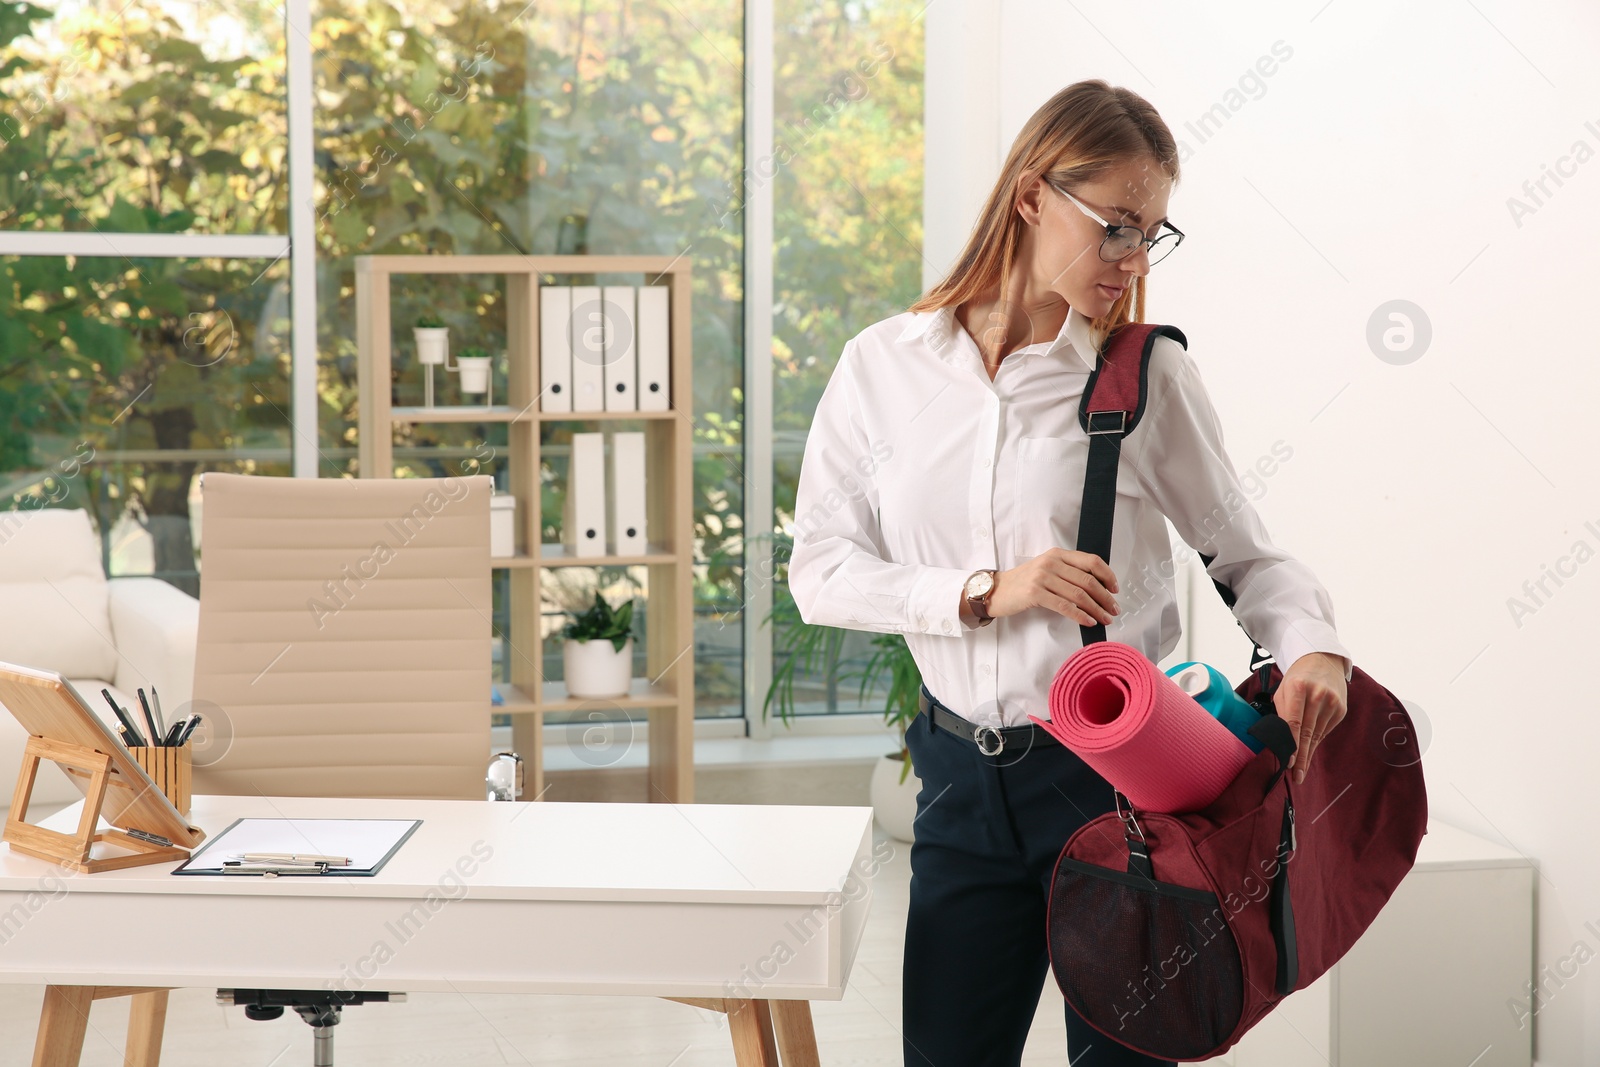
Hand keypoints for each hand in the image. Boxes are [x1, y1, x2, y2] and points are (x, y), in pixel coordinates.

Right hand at [988, 548, 1119, 625]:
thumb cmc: (1024, 583)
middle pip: (1088, 580)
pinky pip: (1064, 606)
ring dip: (1096, 609)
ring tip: (1105, 619)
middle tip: (1114, 609)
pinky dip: (1080, 616)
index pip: (1091, 561)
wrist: (997, 591)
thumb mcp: (1047, 570)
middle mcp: (1051, 563)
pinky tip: (1088, 621)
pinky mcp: (1035, 593)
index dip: (1107, 575)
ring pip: (1079, 595)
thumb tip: (1097, 588)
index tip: (1115, 589)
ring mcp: (1042, 577)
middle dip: (1105, 598)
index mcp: (1057, 554)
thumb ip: (1068, 573)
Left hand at [1273, 652, 1347, 783]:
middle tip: (1297, 776)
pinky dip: (1316, 741)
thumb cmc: (1297, 678)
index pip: (1294, 722)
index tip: (1288, 761)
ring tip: (1300, 769)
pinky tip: (1309, 751)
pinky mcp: (1341, 709)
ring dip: (1308, 753)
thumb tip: (1282, 741)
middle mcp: (1318, 695)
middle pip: (1307, 733)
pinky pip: (1325, 730)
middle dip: (1301, 757)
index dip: (1291, 744)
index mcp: (1299, 688)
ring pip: (1317, 735)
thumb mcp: (1283, 690)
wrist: (1322, 660)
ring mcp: (1332, 702)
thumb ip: (1282, 713)